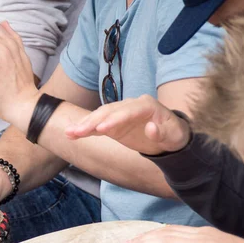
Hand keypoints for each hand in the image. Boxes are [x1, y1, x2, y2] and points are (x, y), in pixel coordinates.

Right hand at [65, 95, 190, 154]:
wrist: (168, 136)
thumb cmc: (173, 135)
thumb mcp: (174, 136)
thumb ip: (162, 132)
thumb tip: (151, 128)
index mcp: (146, 105)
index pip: (128, 111)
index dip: (114, 119)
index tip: (101, 130)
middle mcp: (131, 105)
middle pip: (109, 111)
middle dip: (93, 121)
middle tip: (78, 131)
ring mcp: (120, 113)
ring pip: (100, 116)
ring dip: (84, 124)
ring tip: (69, 133)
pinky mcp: (113, 123)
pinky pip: (97, 126)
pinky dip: (85, 130)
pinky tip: (71, 134)